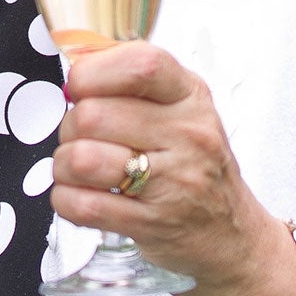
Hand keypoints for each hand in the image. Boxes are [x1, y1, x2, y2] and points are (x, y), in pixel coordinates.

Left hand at [49, 42, 284, 295]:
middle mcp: (188, 135)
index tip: (80, 86)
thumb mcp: (179, 108)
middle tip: (81, 137)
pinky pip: (84, 205)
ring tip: (78, 168)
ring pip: (83, 159)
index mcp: (190, 96)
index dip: (94, 71)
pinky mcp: (152, 223)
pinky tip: (80, 196)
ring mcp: (174, 182)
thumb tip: (76, 59)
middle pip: (94, 115)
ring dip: (64, 165)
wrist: (231, 235)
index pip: (141, 64)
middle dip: (70, 126)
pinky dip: (66, 200)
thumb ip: (130, 79)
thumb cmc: (193, 164)